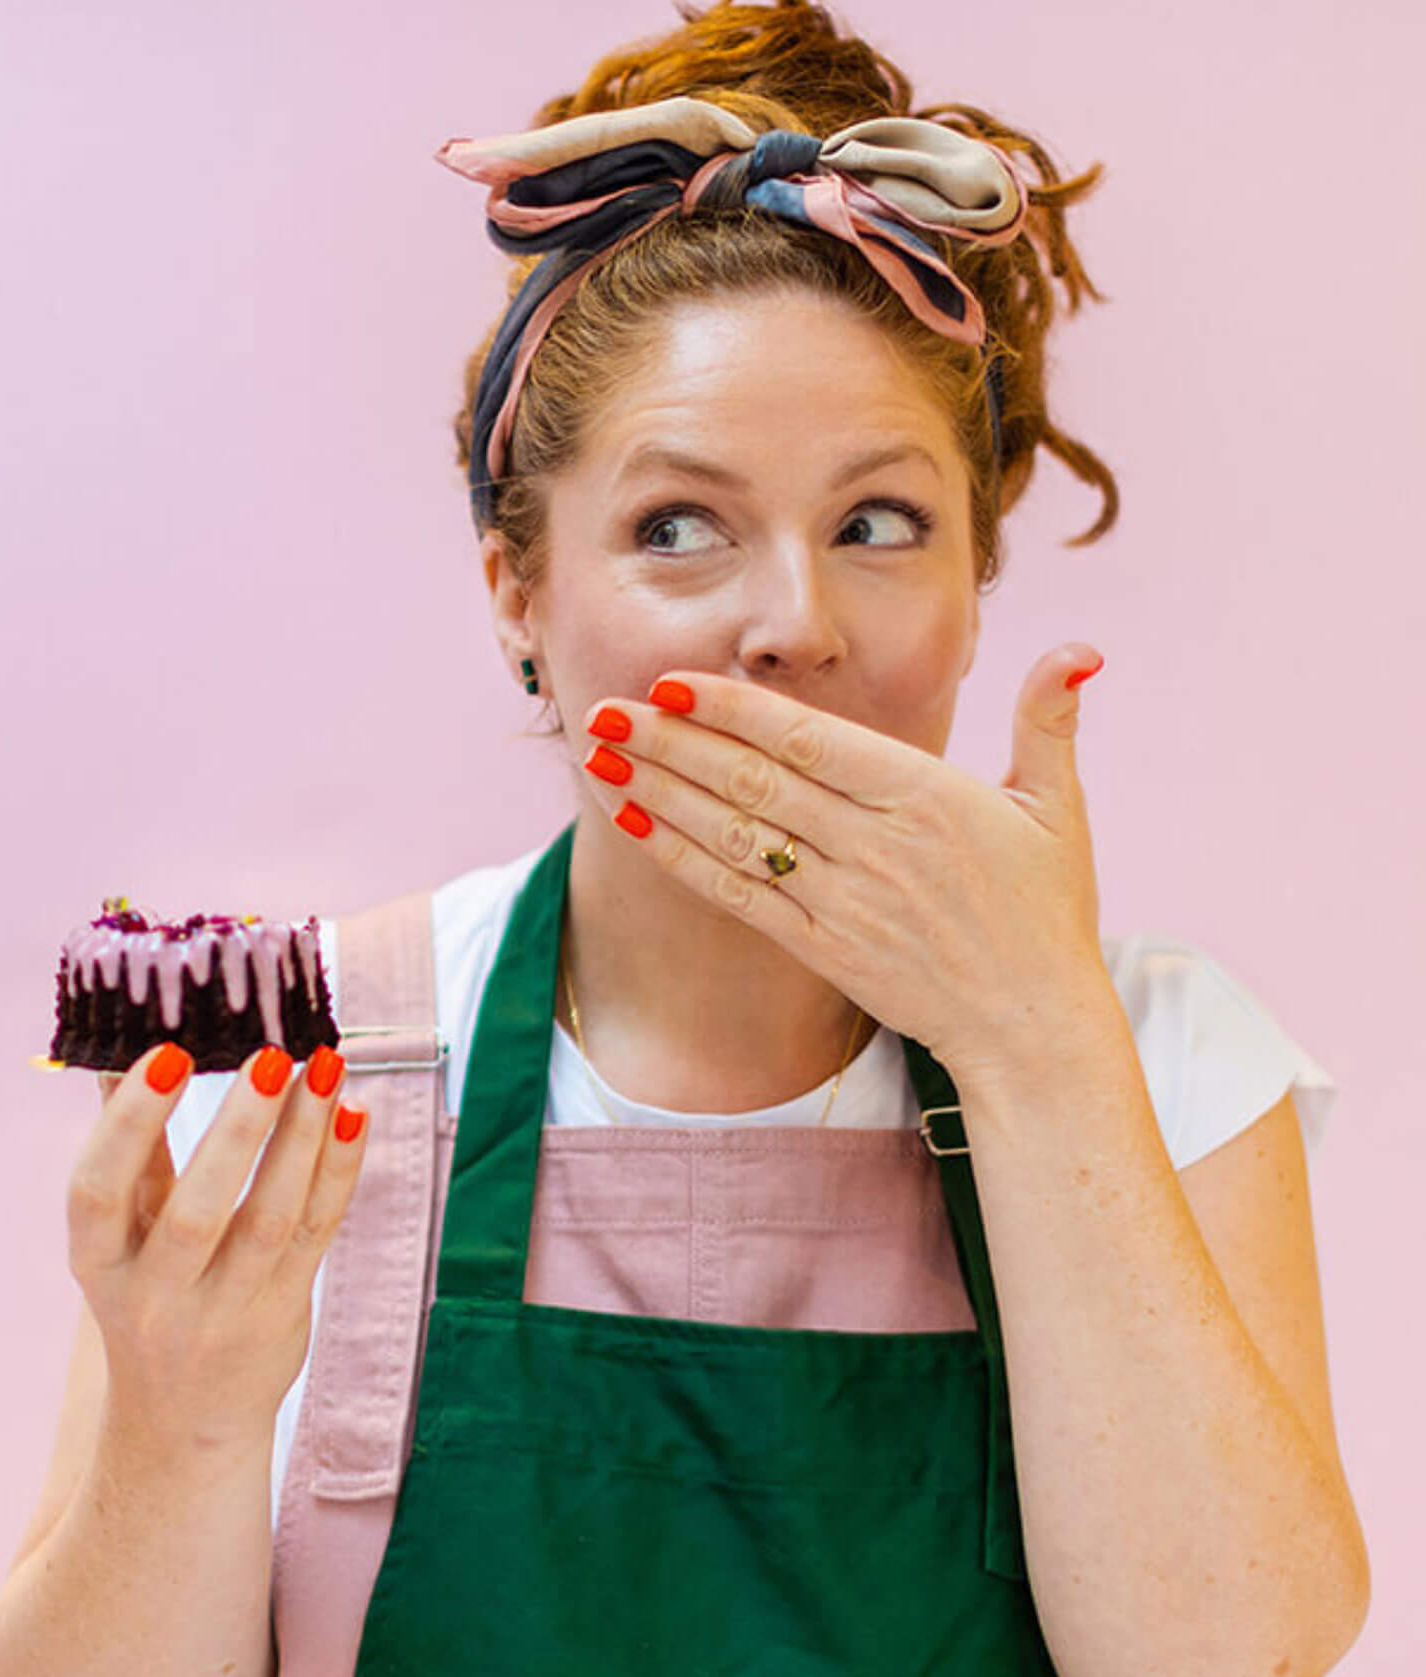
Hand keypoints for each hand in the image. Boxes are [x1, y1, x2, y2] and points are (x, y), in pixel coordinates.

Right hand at [72, 1042, 365, 1451]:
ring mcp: (225, 1310)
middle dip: (239, 1131)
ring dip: (302, 1139)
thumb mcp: (121, 1239)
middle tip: (271, 1057)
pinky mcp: (283, 1311)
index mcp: (98, 1265)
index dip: (129, 1123)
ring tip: (324, 1068)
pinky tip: (353, 1115)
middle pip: (199, 1212)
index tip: (167, 1054)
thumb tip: (126, 1053)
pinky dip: (338, 1171)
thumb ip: (129, 1154)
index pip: (98, 1192)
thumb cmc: (150, 1297)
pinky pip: (317, 1233)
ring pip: (271, 1220)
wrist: (184, 1421)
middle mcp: (157, 1295)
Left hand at [578, 648, 1112, 1082]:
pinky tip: (634, 821)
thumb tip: (1079, 648)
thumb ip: (1050, 722)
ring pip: (735, 834)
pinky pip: (737, 897)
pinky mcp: (824, 948)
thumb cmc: (1046, 914)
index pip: (811, 740)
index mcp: (926, 796)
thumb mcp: (1061, 810)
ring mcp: (844, 901)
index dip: (735, 710)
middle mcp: (876, 846)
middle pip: (755, 782)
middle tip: (602, 708)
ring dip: (659, 791)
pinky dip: (682, 858)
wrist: (1032, 1027)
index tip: (672, 680)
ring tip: (597, 756)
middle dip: (670, 742)